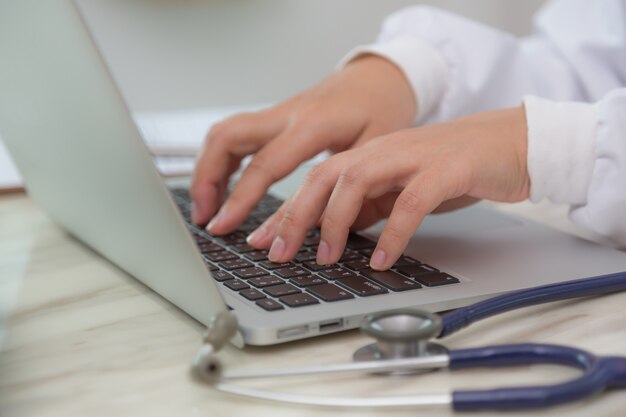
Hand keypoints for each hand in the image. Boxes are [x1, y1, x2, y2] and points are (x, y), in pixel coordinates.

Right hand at [190, 55, 415, 232]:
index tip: (222, 226)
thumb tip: (317, 232)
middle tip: (204, 218)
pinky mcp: (276, 115)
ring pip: (224, 133)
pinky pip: (235, 134)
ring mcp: (277, 112)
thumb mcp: (374, 151)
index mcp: (312, 125)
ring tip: (206, 208)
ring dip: (207, 169)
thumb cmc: (384, 109)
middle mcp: (287, 114)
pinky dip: (221, 160)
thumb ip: (344, 188)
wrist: (381, 75)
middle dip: (206, 179)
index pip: (264, 165)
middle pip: (226, 138)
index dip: (239, 200)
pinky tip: (222, 185)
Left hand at [251, 106, 529, 269]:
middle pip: (324, 178)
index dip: (286, 211)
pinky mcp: (445, 170)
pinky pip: (410, 202)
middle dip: (294, 216)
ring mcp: (412, 157)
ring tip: (323, 257)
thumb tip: (336, 231)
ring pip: (356, 181)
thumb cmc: (455, 168)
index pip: (315, 181)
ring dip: (334, 222)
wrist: (511, 143)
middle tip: (277, 252)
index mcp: (370, 155)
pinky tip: (381, 260)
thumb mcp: (401, 188)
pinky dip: (392, 233)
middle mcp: (383, 151)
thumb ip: (370, 204)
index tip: (261, 240)